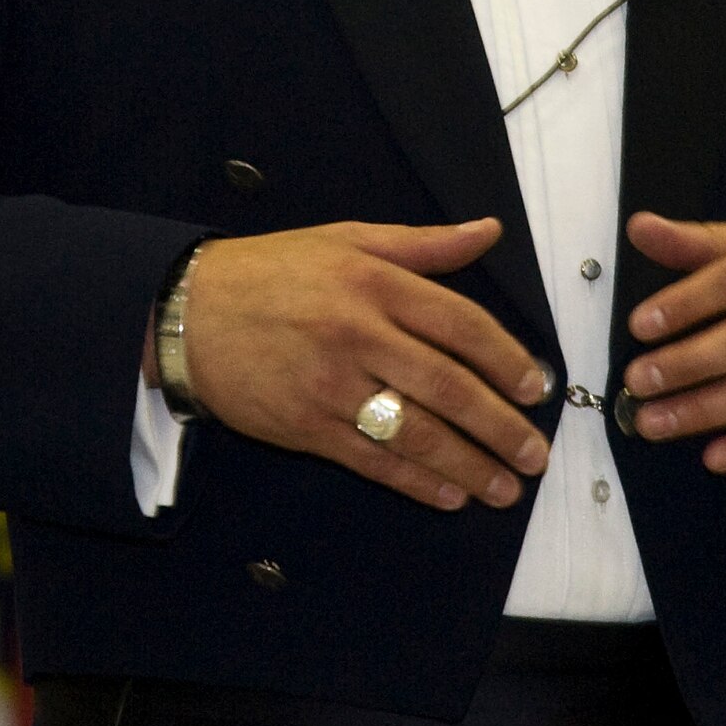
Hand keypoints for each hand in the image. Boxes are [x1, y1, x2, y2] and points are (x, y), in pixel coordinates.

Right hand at [177, 218, 551, 512]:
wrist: (188, 310)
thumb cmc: (274, 270)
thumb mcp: (348, 238)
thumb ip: (424, 244)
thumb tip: (489, 231)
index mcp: (374, 281)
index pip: (459, 323)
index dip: (505, 358)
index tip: (536, 387)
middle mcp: (358, 332)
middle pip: (446, 385)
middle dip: (499, 425)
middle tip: (535, 453)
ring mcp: (331, 384)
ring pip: (415, 432)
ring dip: (468, 465)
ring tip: (506, 487)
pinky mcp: (305, 426)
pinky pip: (372, 461)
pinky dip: (415, 482)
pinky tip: (449, 494)